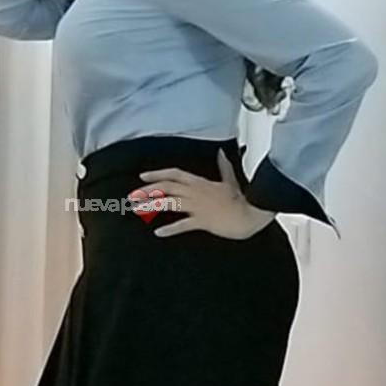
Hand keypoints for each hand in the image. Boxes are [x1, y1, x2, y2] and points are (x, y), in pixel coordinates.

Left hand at [139, 149, 274, 240]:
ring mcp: (198, 206)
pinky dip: (170, 229)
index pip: (174, 174)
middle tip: (132, 197)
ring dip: (152, 205)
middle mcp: (196, 192)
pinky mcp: (203, 221)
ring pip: (170, 202)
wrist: (253, 214)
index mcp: (201, 182)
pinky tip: (158, 232)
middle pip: (166, 186)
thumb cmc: (244, 200)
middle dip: (147, 190)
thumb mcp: (231, 181)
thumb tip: (221, 153)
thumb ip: (224, 167)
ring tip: (138, 211)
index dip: (157, 174)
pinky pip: (183, 224)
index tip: (142, 176)